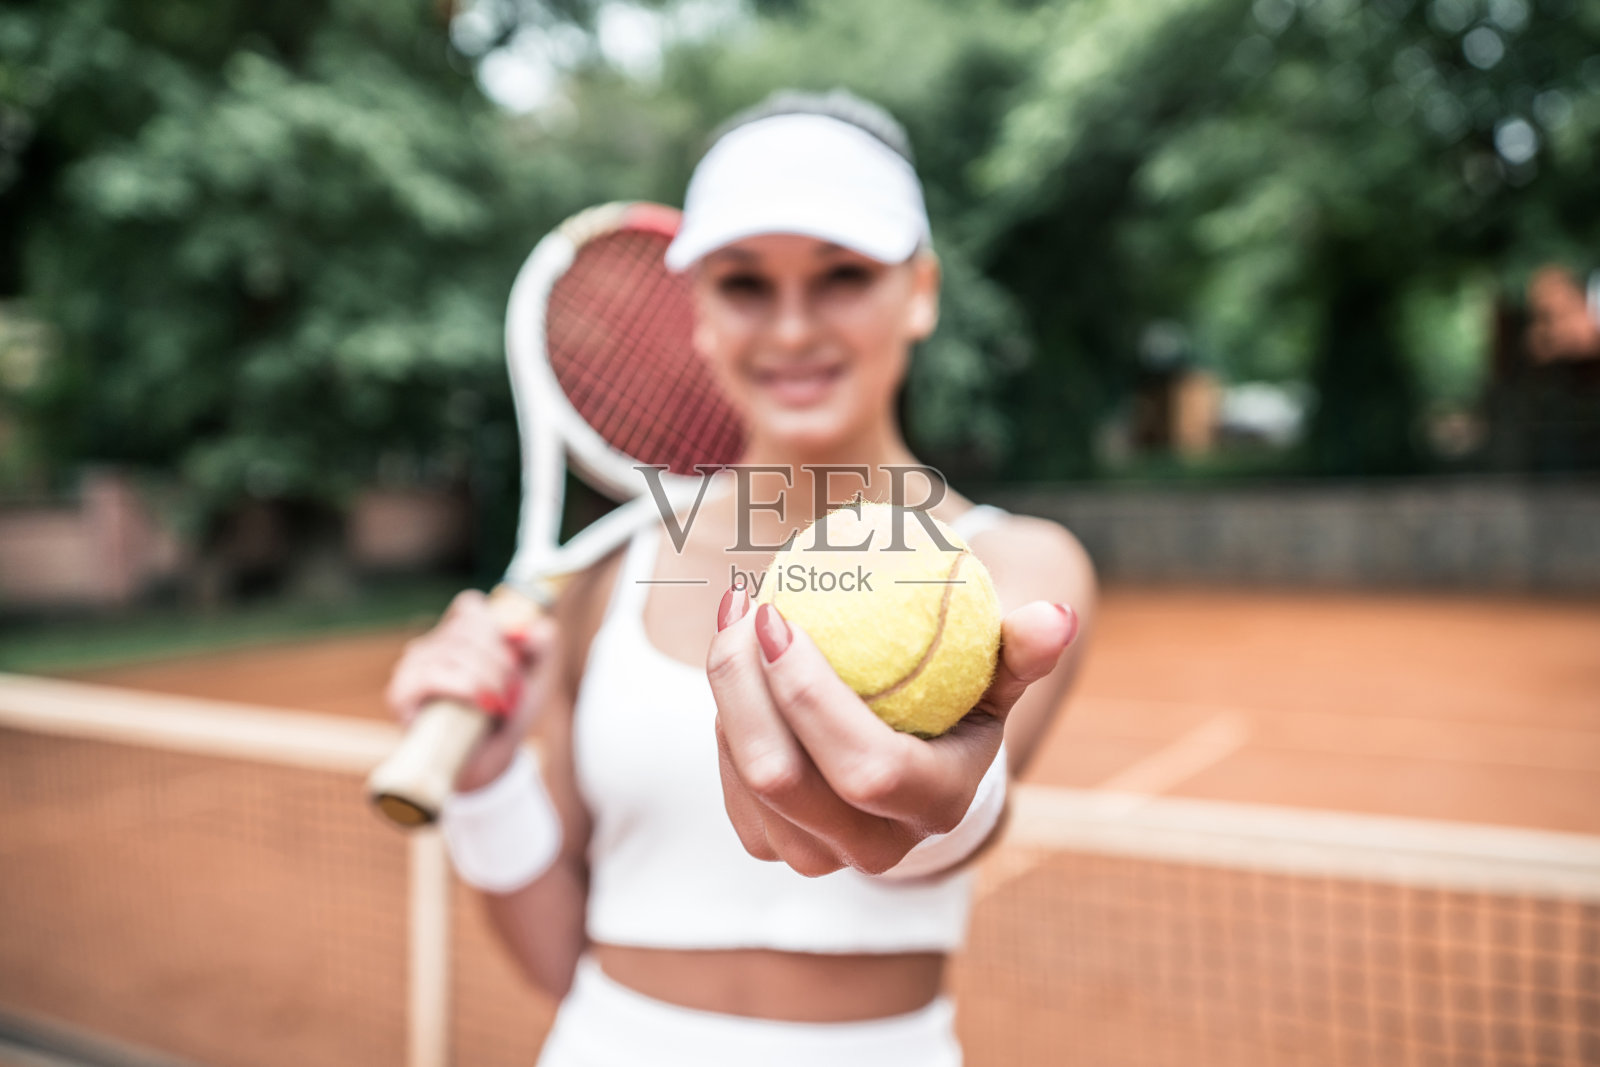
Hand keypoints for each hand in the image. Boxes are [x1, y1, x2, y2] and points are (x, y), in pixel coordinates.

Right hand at [385, 589, 560, 793]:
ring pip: (453, 652)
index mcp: (459, 633)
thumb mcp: (535, 676)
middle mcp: (433, 645)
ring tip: (501, 705)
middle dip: (501, 660)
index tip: (517, 654)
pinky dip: (464, 687)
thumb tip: (532, 629)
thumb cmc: (507, 712)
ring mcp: (413, 667)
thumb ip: (542, 645)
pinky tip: (482, 704)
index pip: (470, 606)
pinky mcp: (401, 693)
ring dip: (488, 679)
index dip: (497, 625)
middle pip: (468, 629)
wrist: (490, 760)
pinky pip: (431, 675)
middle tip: (513, 690)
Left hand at [706, 590, 1076, 876]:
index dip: (811, 698)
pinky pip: (730, 782)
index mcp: (936, 806)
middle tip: (746, 606)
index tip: (782, 616)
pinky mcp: (771, 843)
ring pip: (746, 780)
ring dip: (729, 691)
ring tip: (737, 612)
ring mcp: (816, 854)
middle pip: (782, 779)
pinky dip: (725, 714)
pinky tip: (733, 650)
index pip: (866, 769)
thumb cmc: (962, 698)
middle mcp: (874, 847)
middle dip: (745, 687)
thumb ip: (1022, 647)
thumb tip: (1056, 617)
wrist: (921, 762)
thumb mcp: (997, 672)